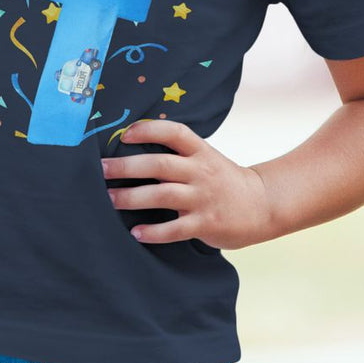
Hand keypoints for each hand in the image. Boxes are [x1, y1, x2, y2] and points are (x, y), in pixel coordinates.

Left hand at [102, 119, 274, 249]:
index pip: (174, 132)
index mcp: (199, 151)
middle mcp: (200, 171)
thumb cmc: (222, 179)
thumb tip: (132, 147)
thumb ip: (177, 154)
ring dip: (133, 197)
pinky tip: (135, 232)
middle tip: (101, 170)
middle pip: (160, 164)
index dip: (149, 129)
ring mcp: (203, 197)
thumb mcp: (205, 157)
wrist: (262, 204)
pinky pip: (175, 229)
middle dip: (127, 166)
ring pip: (163, 195)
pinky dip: (154, 232)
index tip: (123, 134)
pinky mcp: (206, 223)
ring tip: (110, 200)